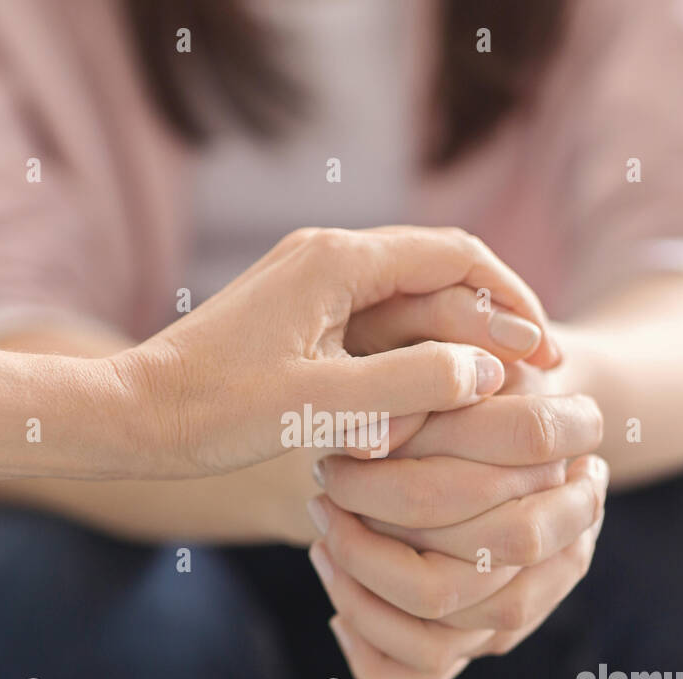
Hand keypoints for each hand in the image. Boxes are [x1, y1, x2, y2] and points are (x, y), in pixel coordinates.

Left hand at [109, 227, 556, 477]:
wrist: (132, 418)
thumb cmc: (214, 413)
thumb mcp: (321, 407)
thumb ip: (412, 385)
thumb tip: (490, 369)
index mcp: (335, 261)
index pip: (456, 257)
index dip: (513, 301)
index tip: (549, 353)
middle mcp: (326, 260)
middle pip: (438, 277)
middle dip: (493, 324)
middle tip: (540, 378)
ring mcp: (311, 289)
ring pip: (409, 306)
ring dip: (455, 344)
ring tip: (501, 394)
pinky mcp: (300, 321)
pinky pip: (377, 330)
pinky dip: (414, 359)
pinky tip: (440, 401)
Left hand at [306, 388, 607, 678]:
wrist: (503, 426)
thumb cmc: (464, 378)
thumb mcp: (453, 354)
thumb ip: (426, 380)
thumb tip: (370, 439)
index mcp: (570, 466)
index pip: (501, 486)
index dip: (418, 465)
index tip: (351, 445)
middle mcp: (566, 543)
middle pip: (469, 563)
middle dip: (375, 533)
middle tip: (324, 490)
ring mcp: (528, 600)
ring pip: (441, 627)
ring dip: (362, 591)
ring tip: (322, 543)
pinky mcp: (486, 641)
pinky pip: (425, 672)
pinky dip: (371, 647)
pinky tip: (336, 609)